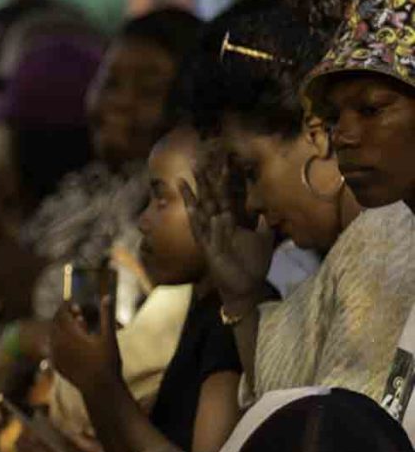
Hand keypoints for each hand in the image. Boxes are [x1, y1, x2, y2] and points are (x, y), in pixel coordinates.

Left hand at [48, 289, 121, 398]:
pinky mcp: (56, 365)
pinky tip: (69, 342)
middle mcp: (59, 343)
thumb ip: (106, 315)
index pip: (61, 313)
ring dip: (61, 328)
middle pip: (55, 323)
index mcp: (69, 334)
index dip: (66, 306)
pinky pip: (52, 348)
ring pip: (53, 335)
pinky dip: (58, 341)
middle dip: (64, 315)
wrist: (99, 389)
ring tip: (77, 325)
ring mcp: (55, 355)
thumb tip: (106, 296)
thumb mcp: (109, 337)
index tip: (72, 301)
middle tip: (76, 311)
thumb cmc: (107, 362)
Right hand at [179, 161, 274, 312]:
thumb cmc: (252, 265)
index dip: (221, 180)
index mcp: (227, 223)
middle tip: (195, 163)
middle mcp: (215, 229)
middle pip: (207, 200)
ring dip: (193, 200)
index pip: (223, 197)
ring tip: (185, 184)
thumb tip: (266, 208)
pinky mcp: (213, 254)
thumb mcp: (263, 240)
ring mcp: (211, 240)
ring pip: (200, 216)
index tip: (219, 162)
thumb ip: (262, 223)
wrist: (246, 289)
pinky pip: (213, 239)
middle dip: (202, 183)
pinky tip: (218, 216)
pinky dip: (217, 228)